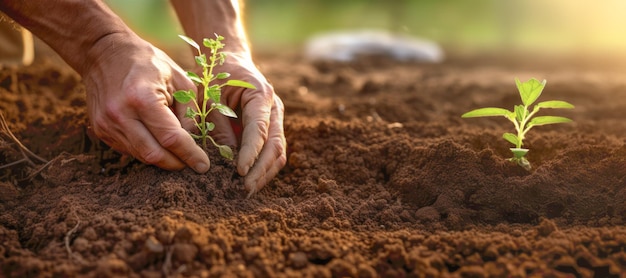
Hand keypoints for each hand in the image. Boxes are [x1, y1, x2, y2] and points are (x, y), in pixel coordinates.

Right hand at [83, 32, 210, 172]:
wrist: (103, 52)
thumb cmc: (148, 62)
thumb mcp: (179, 78)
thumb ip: (190, 111)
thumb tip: (194, 141)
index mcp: (142, 98)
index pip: (171, 138)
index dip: (190, 154)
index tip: (204, 165)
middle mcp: (121, 114)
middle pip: (154, 155)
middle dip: (177, 164)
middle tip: (192, 163)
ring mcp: (107, 124)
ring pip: (141, 156)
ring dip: (162, 159)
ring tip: (178, 153)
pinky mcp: (100, 130)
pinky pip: (129, 150)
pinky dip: (147, 151)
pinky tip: (158, 143)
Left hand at [203, 52, 285, 193]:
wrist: (231, 62)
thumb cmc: (217, 77)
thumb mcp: (210, 98)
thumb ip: (218, 126)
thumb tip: (225, 158)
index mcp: (261, 95)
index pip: (259, 130)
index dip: (251, 153)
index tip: (239, 172)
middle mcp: (274, 109)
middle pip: (275, 145)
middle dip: (261, 169)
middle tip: (244, 189)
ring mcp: (276, 120)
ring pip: (279, 152)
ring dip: (265, 173)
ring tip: (248, 191)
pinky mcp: (272, 129)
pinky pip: (273, 152)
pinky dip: (264, 168)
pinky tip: (251, 181)